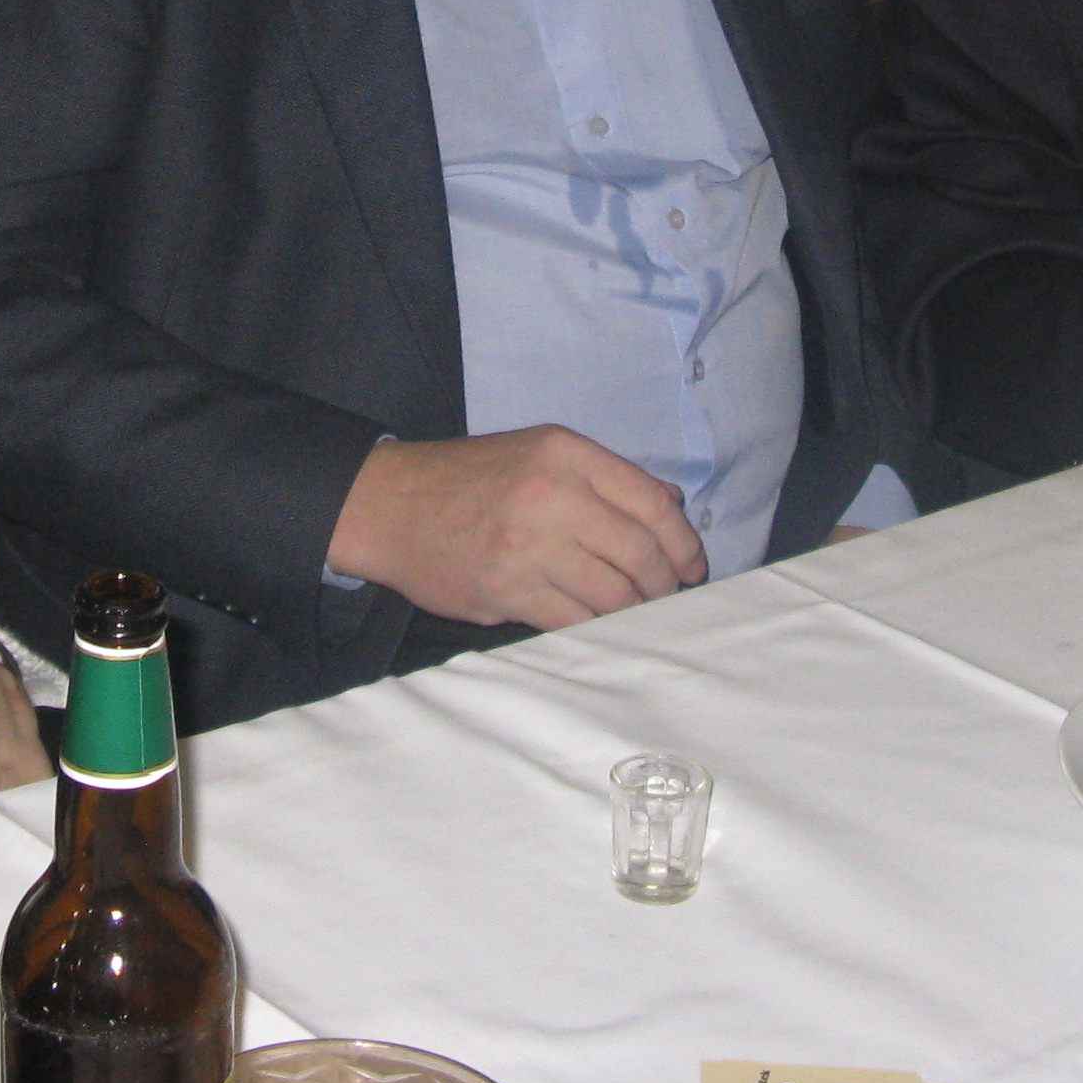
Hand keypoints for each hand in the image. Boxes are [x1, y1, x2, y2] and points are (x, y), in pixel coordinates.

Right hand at [326, 426, 705, 629]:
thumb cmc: (469, 479)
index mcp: (566, 454)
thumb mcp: (538, 453)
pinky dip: (595, 628)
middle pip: (639, 553)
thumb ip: (605, 478)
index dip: (683, 542)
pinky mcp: (507, 590)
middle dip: (665, 585)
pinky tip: (598, 626)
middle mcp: (552, 495)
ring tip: (637, 615)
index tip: (692, 566)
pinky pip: (574, 621)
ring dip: (634, 612)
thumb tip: (670, 505)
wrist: (390, 505)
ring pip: (612, 594)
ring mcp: (529, 546)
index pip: (651, 502)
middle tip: (669, 598)